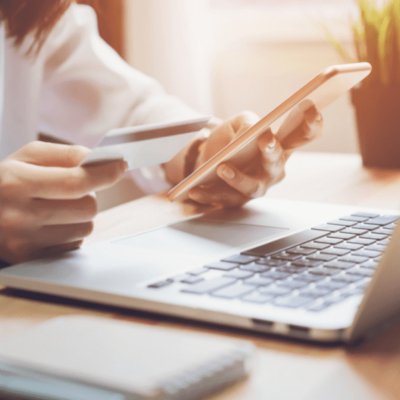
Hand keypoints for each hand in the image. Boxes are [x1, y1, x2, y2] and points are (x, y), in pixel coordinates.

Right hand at [0, 142, 126, 263]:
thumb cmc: (6, 181)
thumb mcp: (27, 157)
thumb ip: (66, 154)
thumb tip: (101, 162)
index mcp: (15, 183)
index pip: (75, 182)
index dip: (104, 174)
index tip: (120, 167)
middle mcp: (17, 216)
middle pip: (88, 208)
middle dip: (90, 196)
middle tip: (75, 190)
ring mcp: (24, 243)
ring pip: (86, 228)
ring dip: (81, 216)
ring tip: (57, 208)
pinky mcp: (31, 260)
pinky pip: (75, 245)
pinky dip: (71, 233)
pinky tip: (50, 225)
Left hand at [187, 106, 322, 206]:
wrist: (209, 160)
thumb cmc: (231, 140)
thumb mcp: (238, 123)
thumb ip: (247, 123)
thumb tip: (252, 132)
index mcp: (279, 147)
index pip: (302, 136)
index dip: (311, 125)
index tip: (312, 108)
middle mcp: (272, 170)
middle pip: (277, 163)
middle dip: (272, 151)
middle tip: (265, 139)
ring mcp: (255, 187)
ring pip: (252, 187)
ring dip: (238, 178)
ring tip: (222, 167)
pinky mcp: (235, 199)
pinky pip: (222, 198)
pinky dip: (208, 194)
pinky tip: (195, 190)